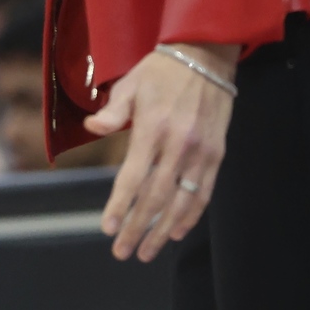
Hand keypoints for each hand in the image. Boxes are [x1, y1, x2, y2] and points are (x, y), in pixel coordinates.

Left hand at [86, 44, 237, 261]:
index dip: (120, 206)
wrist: (206, 56)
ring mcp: (201, 152)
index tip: (109, 229)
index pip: (133, 178)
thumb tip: (92, 126)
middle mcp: (178, 145)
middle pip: (156, 198)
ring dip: (163, 231)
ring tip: (147, 252)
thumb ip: (112, 112)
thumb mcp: (130, 84)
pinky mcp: (216, 154)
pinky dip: (190, 216)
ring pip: (182, 202)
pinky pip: (204, 193)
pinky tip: (176, 232)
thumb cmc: (161, 71)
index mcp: (153, 130)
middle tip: (122, 252)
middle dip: (138, 229)